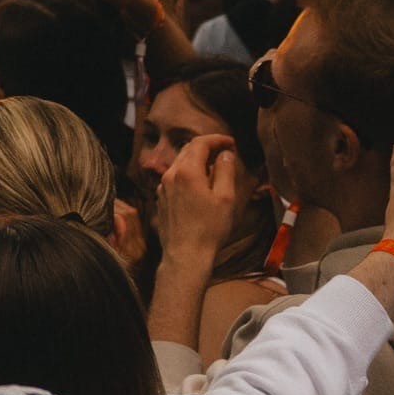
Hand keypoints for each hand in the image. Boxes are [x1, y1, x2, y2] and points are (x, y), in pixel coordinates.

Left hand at [152, 133, 249, 268]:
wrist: (186, 255)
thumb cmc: (209, 229)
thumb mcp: (225, 198)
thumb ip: (226, 170)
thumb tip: (225, 154)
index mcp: (187, 171)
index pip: (200, 143)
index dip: (217, 139)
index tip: (231, 142)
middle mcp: (170, 175)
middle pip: (188, 150)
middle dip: (207, 147)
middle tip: (224, 152)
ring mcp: (163, 187)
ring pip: (180, 164)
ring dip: (197, 161)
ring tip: (215, 168)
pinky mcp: (161, 199)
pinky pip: (175, 178)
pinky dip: (188, 174)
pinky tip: (200, 186)